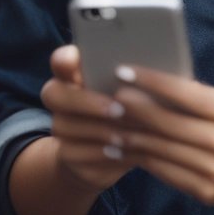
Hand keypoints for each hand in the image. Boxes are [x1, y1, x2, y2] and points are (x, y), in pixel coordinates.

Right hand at [40, 45, 137, 193]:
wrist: (112, 150)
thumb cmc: (132, 107)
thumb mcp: (138, 89)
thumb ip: (138, 75)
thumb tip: (160, 61)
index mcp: (77, 73)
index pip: (61, 59)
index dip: (65, 59)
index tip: (75, 60)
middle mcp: (61, 98)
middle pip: (54, 94)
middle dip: (86, 101)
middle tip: (118, 109)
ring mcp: (61, 127)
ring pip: (65, 127)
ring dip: (99, 130)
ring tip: (127, 134)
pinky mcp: (66, 155)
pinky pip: (76, 154)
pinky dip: (101, 154)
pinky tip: (123, 152)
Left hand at [111, 65, 213, 212]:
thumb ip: (200, 98)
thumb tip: (156, 84)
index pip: (184, 93)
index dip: (151, 81)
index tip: (124, 70)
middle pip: (167, 123)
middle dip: (133, 108)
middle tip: (108, 96)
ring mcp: (212, 171)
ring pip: (160, 150)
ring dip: (130, 135)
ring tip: (109, 122)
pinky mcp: (203, 192)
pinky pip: (164, 172)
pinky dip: (141, 158)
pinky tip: (124, 148)